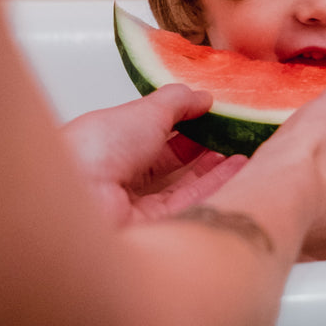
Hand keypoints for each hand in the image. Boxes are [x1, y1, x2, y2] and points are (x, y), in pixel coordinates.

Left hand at [61, 85, 245, 226]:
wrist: (83, 196)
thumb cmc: (100, 147)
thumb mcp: (145, 110)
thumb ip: (177, 101)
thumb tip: (201, 96)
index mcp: (110, 144)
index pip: (152, 134)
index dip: (183, 123)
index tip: (211, 112)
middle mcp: (121, 177)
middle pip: (168, 164)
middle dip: (201, 149)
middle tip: (232, 133)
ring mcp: (137, 206)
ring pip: (183, 187)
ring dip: (214, 168)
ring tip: (243, 149)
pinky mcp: (155, 230)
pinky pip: (190, 205)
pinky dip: (216, 186)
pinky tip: (238, 168)